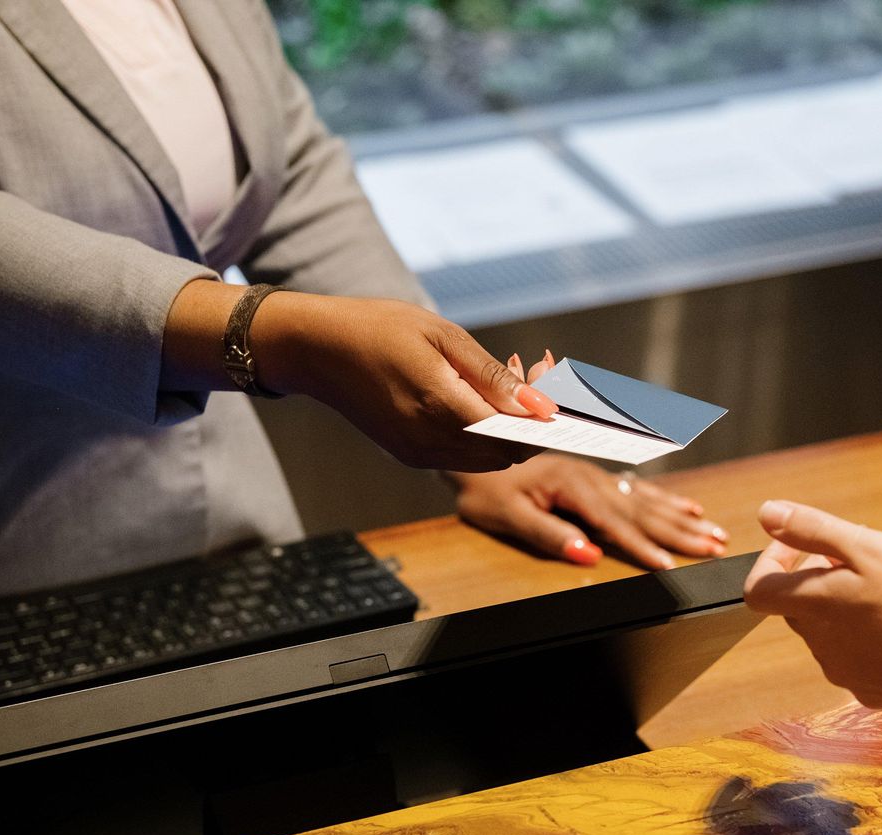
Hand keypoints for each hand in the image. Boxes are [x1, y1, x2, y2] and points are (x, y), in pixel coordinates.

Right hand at [256, 293, 557, 471]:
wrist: (316, 349)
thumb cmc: (378, 328)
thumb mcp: (441, 335)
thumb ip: (492, 375)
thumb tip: (540, 405)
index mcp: (438, 405)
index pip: (514, 436)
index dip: (545, 423)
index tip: (565, 396)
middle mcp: (428, 440)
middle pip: (507, 455)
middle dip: (533, 425)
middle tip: (538, 376)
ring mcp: (417, 453)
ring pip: (488, 460)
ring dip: (510, 432)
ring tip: (511, 381)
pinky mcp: (409, 455)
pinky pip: (463, 457)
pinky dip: (483, 436)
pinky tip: (480, 399)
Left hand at [449, 349, 729, 567]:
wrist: (471, 443)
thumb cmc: (484, 487)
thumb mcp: (508, 515)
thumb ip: (549, 534)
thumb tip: (588, 555)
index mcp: (573, 485)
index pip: (615, 523)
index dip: (643, 547)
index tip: (670, 567)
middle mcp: (591, 475)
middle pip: (643, 510)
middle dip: (681, 532)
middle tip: (717, 547)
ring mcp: (596, 472)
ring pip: (647, 498)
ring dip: (683, 518)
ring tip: (715, 532)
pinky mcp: (595, 474)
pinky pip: (638, 488)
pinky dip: (666, 500)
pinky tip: (689, 507)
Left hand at [743, 500, 881, 737]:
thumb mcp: (869, 549)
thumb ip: (812, 530)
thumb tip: (766, 514)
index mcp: (812, 605)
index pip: (758, 588)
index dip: (771, 561)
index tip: (801, 547)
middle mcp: (818, 643)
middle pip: (798, 606)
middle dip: (819, 580)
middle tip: (862, 564)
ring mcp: (842, 672)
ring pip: (828, 631)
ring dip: (846, 608)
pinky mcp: (868, 690)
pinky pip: (856, 657)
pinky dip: (869, 639)